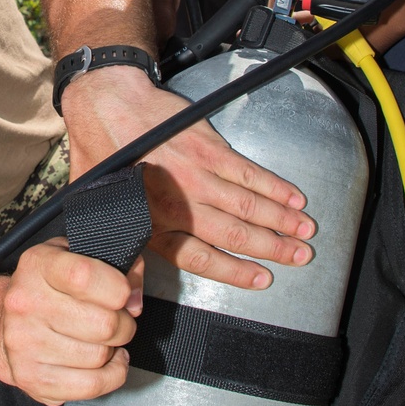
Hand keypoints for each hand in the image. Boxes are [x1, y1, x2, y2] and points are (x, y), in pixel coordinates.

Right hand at [0, 239, 141, 405]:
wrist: (3, 324)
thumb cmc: (46, 289)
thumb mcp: (74, 257)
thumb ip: (112, 263)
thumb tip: (134, 297)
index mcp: (38, 266)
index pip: (84, 276)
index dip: (118, 288)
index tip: (123, 294)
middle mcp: (26, 303)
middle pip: (103, 323)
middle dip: (123, 324)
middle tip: (115, 320)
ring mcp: (26, 344)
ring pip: (101, 356)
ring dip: (112, 349)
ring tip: (101, 339)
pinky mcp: (32, 377)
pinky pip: (92, 385)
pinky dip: (110, 375)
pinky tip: (104, 362)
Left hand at [61, 67, 315, 289]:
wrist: (106, 102)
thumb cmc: (101, 154)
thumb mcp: (98, 212)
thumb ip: (122, 257)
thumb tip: (129, 303)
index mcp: (152, 225)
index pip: (202, 259)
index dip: (235, 272)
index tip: (263, 279)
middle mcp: (178, 205)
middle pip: (234, 235)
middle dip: (273, 249)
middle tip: (300, 257)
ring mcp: (195, 176)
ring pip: (247, 206)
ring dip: (282, 220)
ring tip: (306, 231)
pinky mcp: (208, 149)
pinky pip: (248, 173)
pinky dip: (274, 187)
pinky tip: (293, 196)